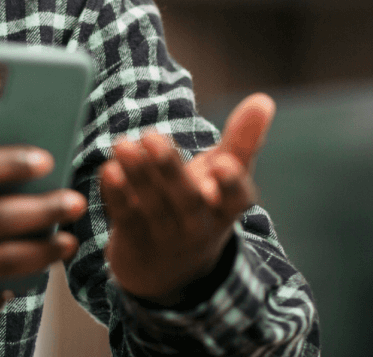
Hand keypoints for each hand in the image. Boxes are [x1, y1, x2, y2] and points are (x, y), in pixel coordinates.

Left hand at [99, 93, 274, 302]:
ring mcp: (166, 238)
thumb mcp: (224, 178)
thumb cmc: (202, 207)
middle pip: (187, 200)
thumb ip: (242, 140)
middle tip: (153, 137)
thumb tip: (263, 99)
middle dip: (170, 170)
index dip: (231, 183)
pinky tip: (109, 170)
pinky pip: (125, 218)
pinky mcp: (135, 242)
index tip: (223, 164)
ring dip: (137, 175)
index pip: (236, 198)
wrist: (168, 272)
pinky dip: (116, 196)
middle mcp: (199, 226)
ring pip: (152, 206)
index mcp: (226, 208)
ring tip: (123, 144)